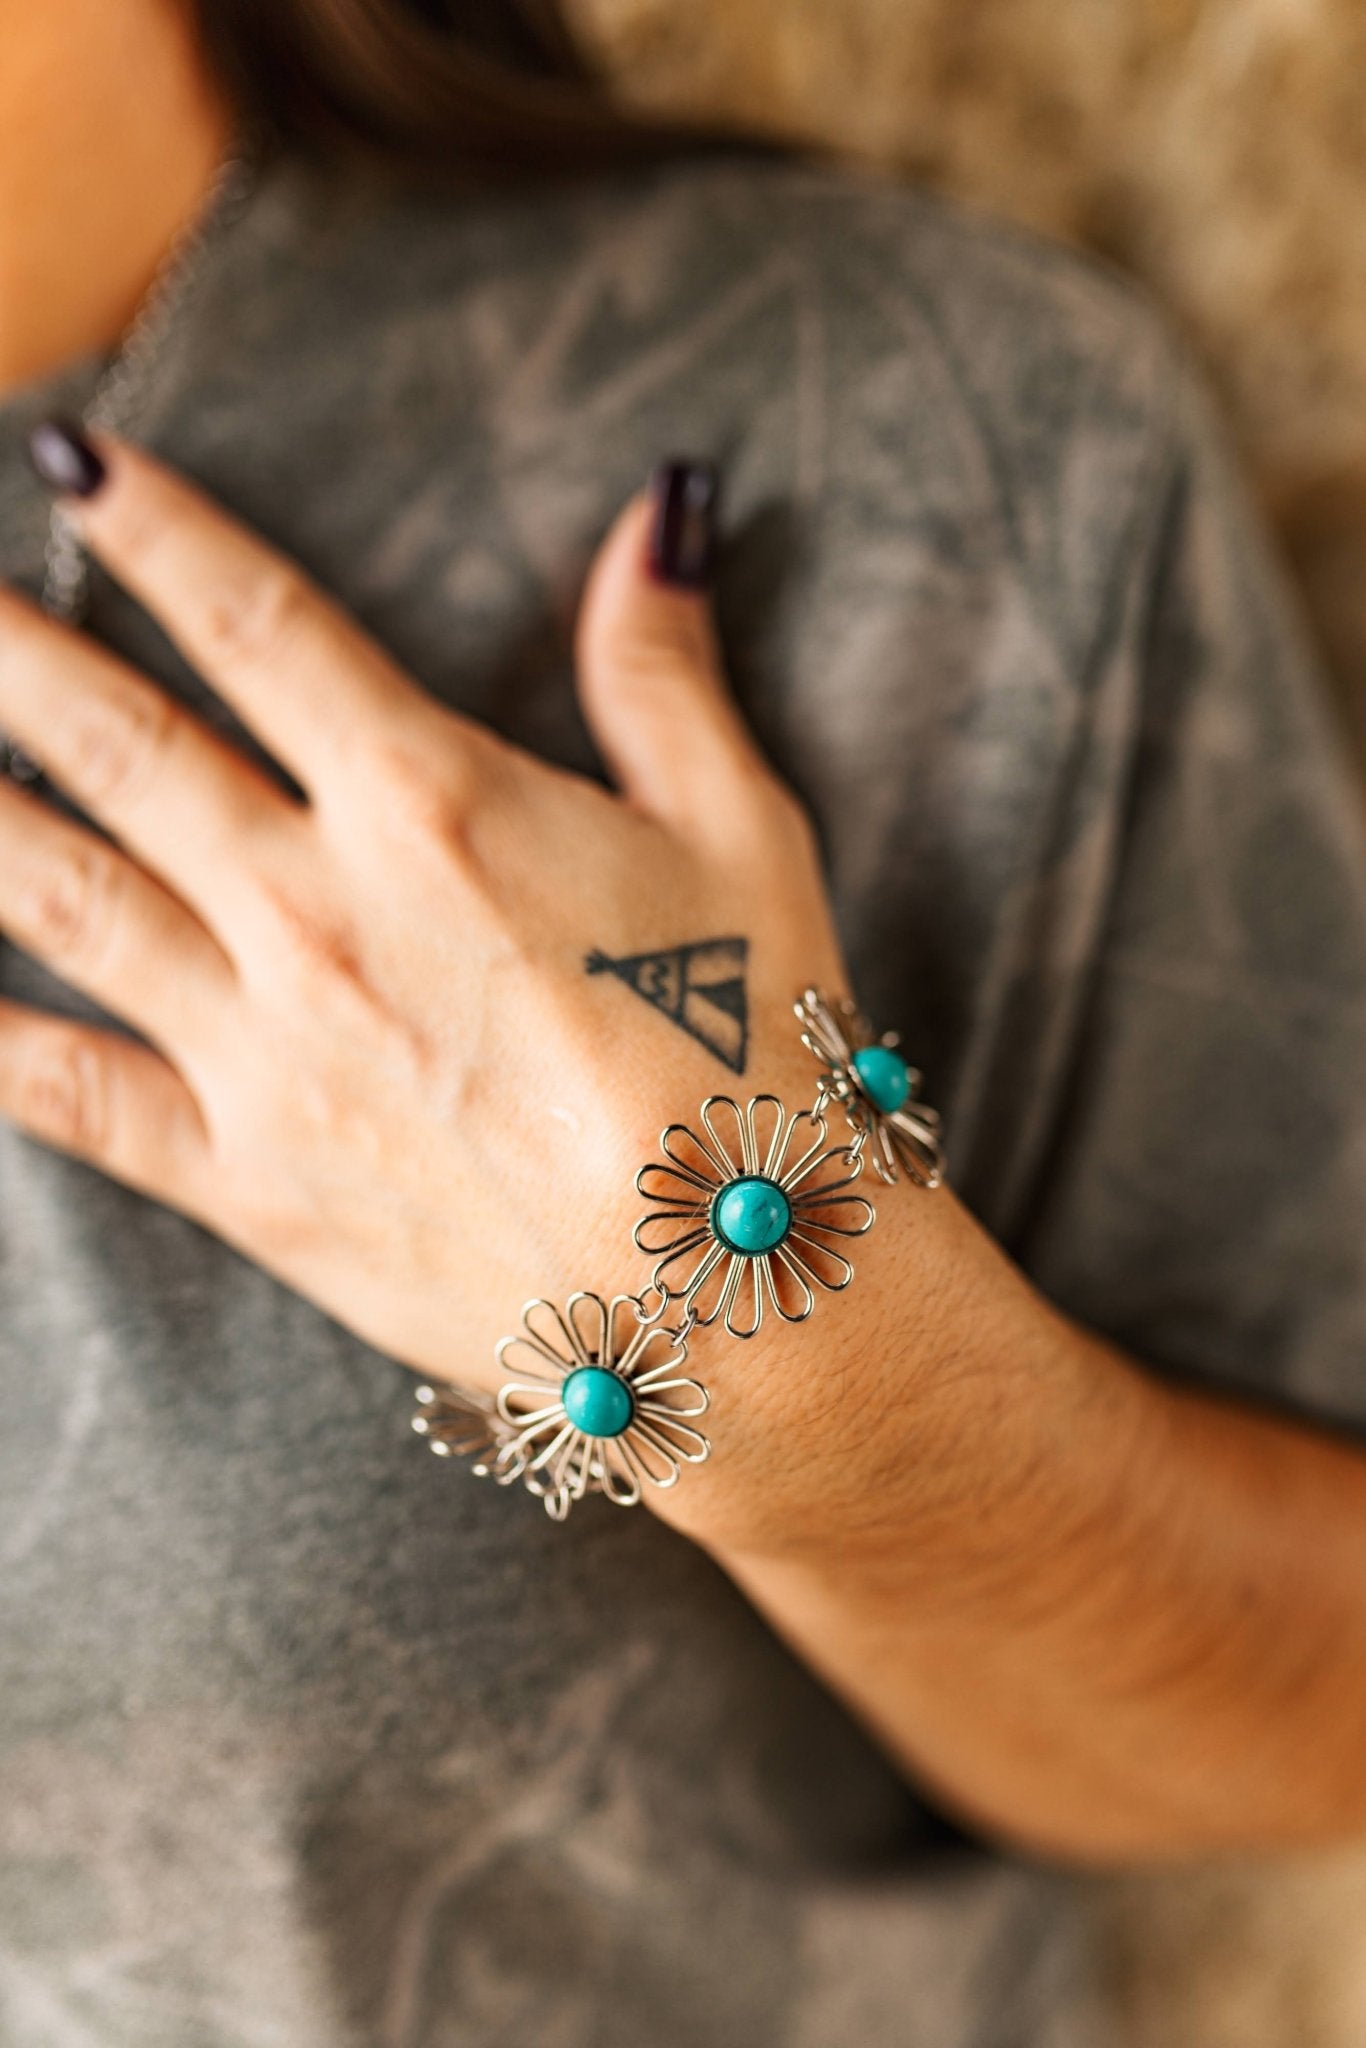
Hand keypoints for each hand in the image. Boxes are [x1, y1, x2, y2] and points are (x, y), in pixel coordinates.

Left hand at [0, 438, 864, 1437]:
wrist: (730, 1294)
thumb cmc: (750, 1051)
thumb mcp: (739, 834)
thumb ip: (662, 670)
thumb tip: (658, 511)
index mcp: (428, 804)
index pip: (252, 619)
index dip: (151, 524)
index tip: (70, 457)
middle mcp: (311, 908)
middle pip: (114, 742)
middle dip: (5, 651)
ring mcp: (259, 1047)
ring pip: (58, 896)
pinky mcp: (245, 1176)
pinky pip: (73, 1096)